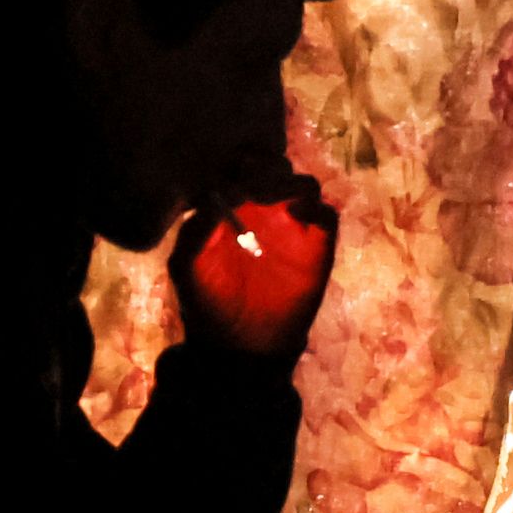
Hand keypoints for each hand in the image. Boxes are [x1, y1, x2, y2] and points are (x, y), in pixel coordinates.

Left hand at [171, 175, 338, 358]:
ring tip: (269, 196)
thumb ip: (194, 230)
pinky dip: (315, 207)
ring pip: (302, 183)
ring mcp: (293, 224)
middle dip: (264, 166)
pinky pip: (326, 213)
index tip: (228, 178)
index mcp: (231, 206)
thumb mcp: (187, 266)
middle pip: (273, 166)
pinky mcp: (318, 243)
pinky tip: (296, 214)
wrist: (242, 347)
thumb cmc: (208, 304)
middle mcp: (265, 209)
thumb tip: (217, 196)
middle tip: (251, 182)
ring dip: (288, 182)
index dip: (235, 165)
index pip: (239, 167)